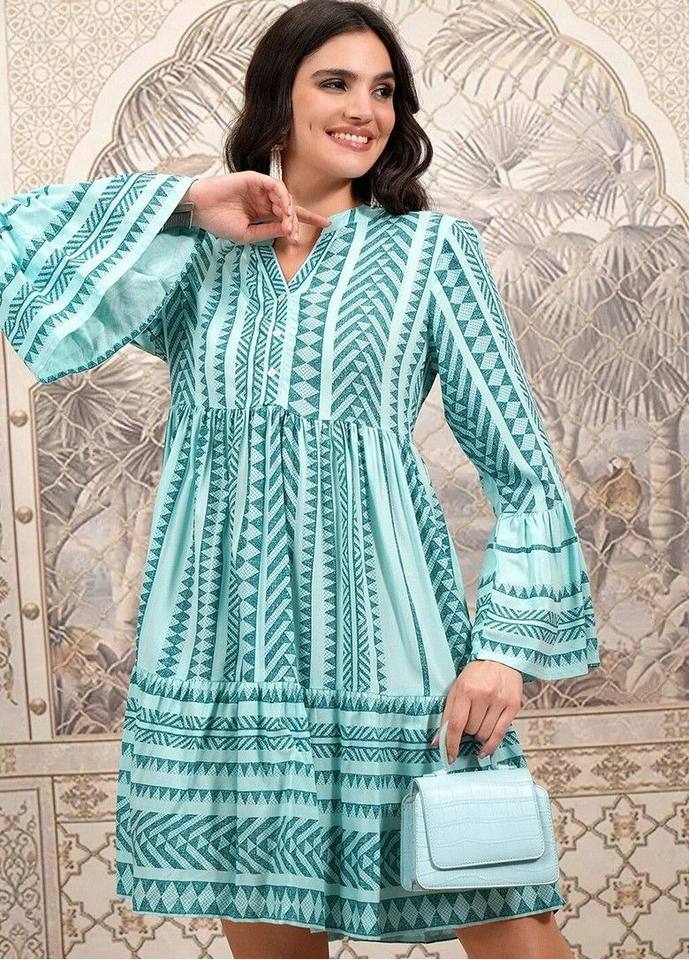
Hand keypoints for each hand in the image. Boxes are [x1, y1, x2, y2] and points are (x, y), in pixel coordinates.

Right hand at [180, 172, 332, 244]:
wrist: (200, 210)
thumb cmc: (219, 223)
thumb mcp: (248, 235)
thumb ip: (268, 231)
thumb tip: (288, 232)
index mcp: (263, 212)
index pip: (290, 215)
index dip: (309, 219)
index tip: (327, 224)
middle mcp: (264, 199)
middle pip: (290, 207)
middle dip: (296, 221)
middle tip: (294, 235)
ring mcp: (260, 188)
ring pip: (285, 197)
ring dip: (290, 211)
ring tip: (287, 224)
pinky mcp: (254, 178)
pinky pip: (275, 185)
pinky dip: (282, 196)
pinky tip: (283, 208)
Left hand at [430, 661, 522, 762]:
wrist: (501, 657)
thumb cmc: (476, 674)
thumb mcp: (457, 688)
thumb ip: (447, 715)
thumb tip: (437, 742)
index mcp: (465, 689)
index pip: (456, 724)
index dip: (450, 743)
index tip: (448, 756)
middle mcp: (483, 695)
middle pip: (471, 730)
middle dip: (467, 732)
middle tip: (469, 721)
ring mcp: (500, 701)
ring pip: (484, 734)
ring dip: (478, 735)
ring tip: (479, 723)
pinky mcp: (513, 706)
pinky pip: (500, 734)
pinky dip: (490, 746)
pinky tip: (484, 750)